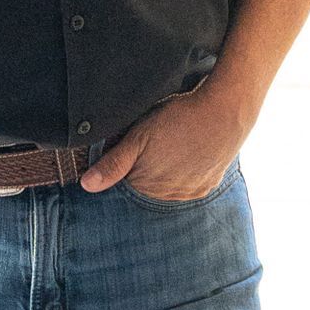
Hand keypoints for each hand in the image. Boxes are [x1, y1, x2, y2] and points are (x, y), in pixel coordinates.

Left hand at [79, 84, 245, 201]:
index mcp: (146, 184)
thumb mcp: (139, 136)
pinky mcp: (206, 186)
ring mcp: (189, 192)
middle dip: (146, 164)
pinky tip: (189, 151)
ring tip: (174, 142)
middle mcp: (167, 195)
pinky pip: (189, 183)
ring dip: (167, 169)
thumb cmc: (178, 120)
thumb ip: (113, 163)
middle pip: (146, 182)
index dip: (128, 156)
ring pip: (167, 183)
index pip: (125, 177)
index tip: (136, 140)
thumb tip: (86, 186)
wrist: (224, 113)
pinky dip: (187, 170)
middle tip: (156, 138)